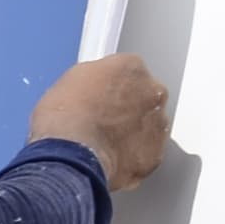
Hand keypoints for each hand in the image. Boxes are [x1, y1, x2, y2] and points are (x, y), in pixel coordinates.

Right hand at [28, 52, 172, 191]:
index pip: (127, 69)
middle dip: (128, 106)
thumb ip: (93, 79)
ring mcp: (158, 124)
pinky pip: (147, 151)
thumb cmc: (66, 119)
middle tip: (103, 119)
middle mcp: (152, 92)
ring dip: (132, 130)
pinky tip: (111, 156)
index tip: (99, 95)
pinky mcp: (156, 153)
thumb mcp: (69, 81)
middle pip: (144, 95)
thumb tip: (93, 89)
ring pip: (149, 123)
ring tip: (104, 141)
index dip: (110, 84)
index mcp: (131, 67)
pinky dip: (132, 154)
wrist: (72, 156)